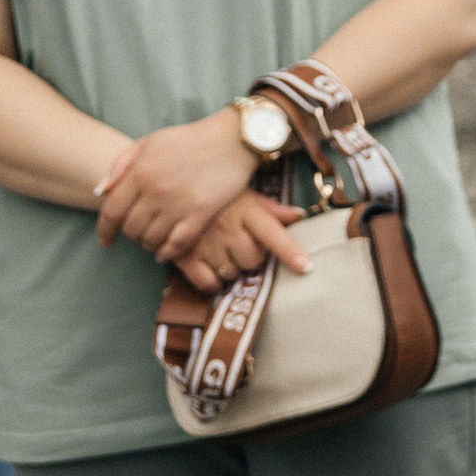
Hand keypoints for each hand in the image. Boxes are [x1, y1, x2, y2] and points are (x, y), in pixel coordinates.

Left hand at [95, 109, 260, 259]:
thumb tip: (101, 191)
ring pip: (151, 239)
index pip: (111, 211)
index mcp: (141, 171)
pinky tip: (165, 252)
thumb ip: (121, 164)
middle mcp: (156, 190)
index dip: (105, 230)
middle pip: (131, 228)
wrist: (234, 138)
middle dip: (131, 235)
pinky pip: (177, 244)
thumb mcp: (151, 141)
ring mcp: (178, 203)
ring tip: (154, 240)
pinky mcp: (201, 213)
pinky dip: (167, 252)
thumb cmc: (190, 138)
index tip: (106, 241)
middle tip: (139, 234)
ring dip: (149, 244)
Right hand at [165, 191, 311, 292]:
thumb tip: (299, 215)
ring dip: (231, 269)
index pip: (273, 233)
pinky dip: (211, 282)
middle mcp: (228, 227)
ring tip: (222, 252)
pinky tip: (209, 269)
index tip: (306, 268)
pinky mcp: (184, 256)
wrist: (170, 191)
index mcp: (246, 210)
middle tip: (240, 245)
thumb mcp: (243, 193)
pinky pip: (207, 283)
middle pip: (253, 260)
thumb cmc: (215, 195)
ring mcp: (206, 243)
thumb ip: (270, 208)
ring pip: (232, 273)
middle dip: (251, 258)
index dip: (290, 252)